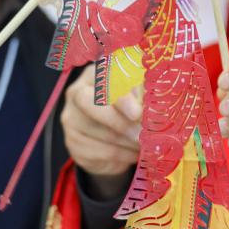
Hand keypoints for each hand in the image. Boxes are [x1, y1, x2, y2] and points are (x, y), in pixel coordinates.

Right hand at [60, 66, 140, 198]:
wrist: (112, 142)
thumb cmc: (129, 110)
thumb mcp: (139, 97)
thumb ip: (144, 96)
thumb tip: (157, 106)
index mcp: (95, 74)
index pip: (102, 78)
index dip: (120, 96)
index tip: (137, 112)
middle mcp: (77, 92)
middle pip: (88, 102)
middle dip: (117, 120)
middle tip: (140, 133)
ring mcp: (71, 118)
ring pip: (96, 130)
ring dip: (125, 141)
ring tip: (144, 144)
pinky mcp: (73, 143)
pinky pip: (98, 151)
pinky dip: (121, 155)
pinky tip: (133, 153)